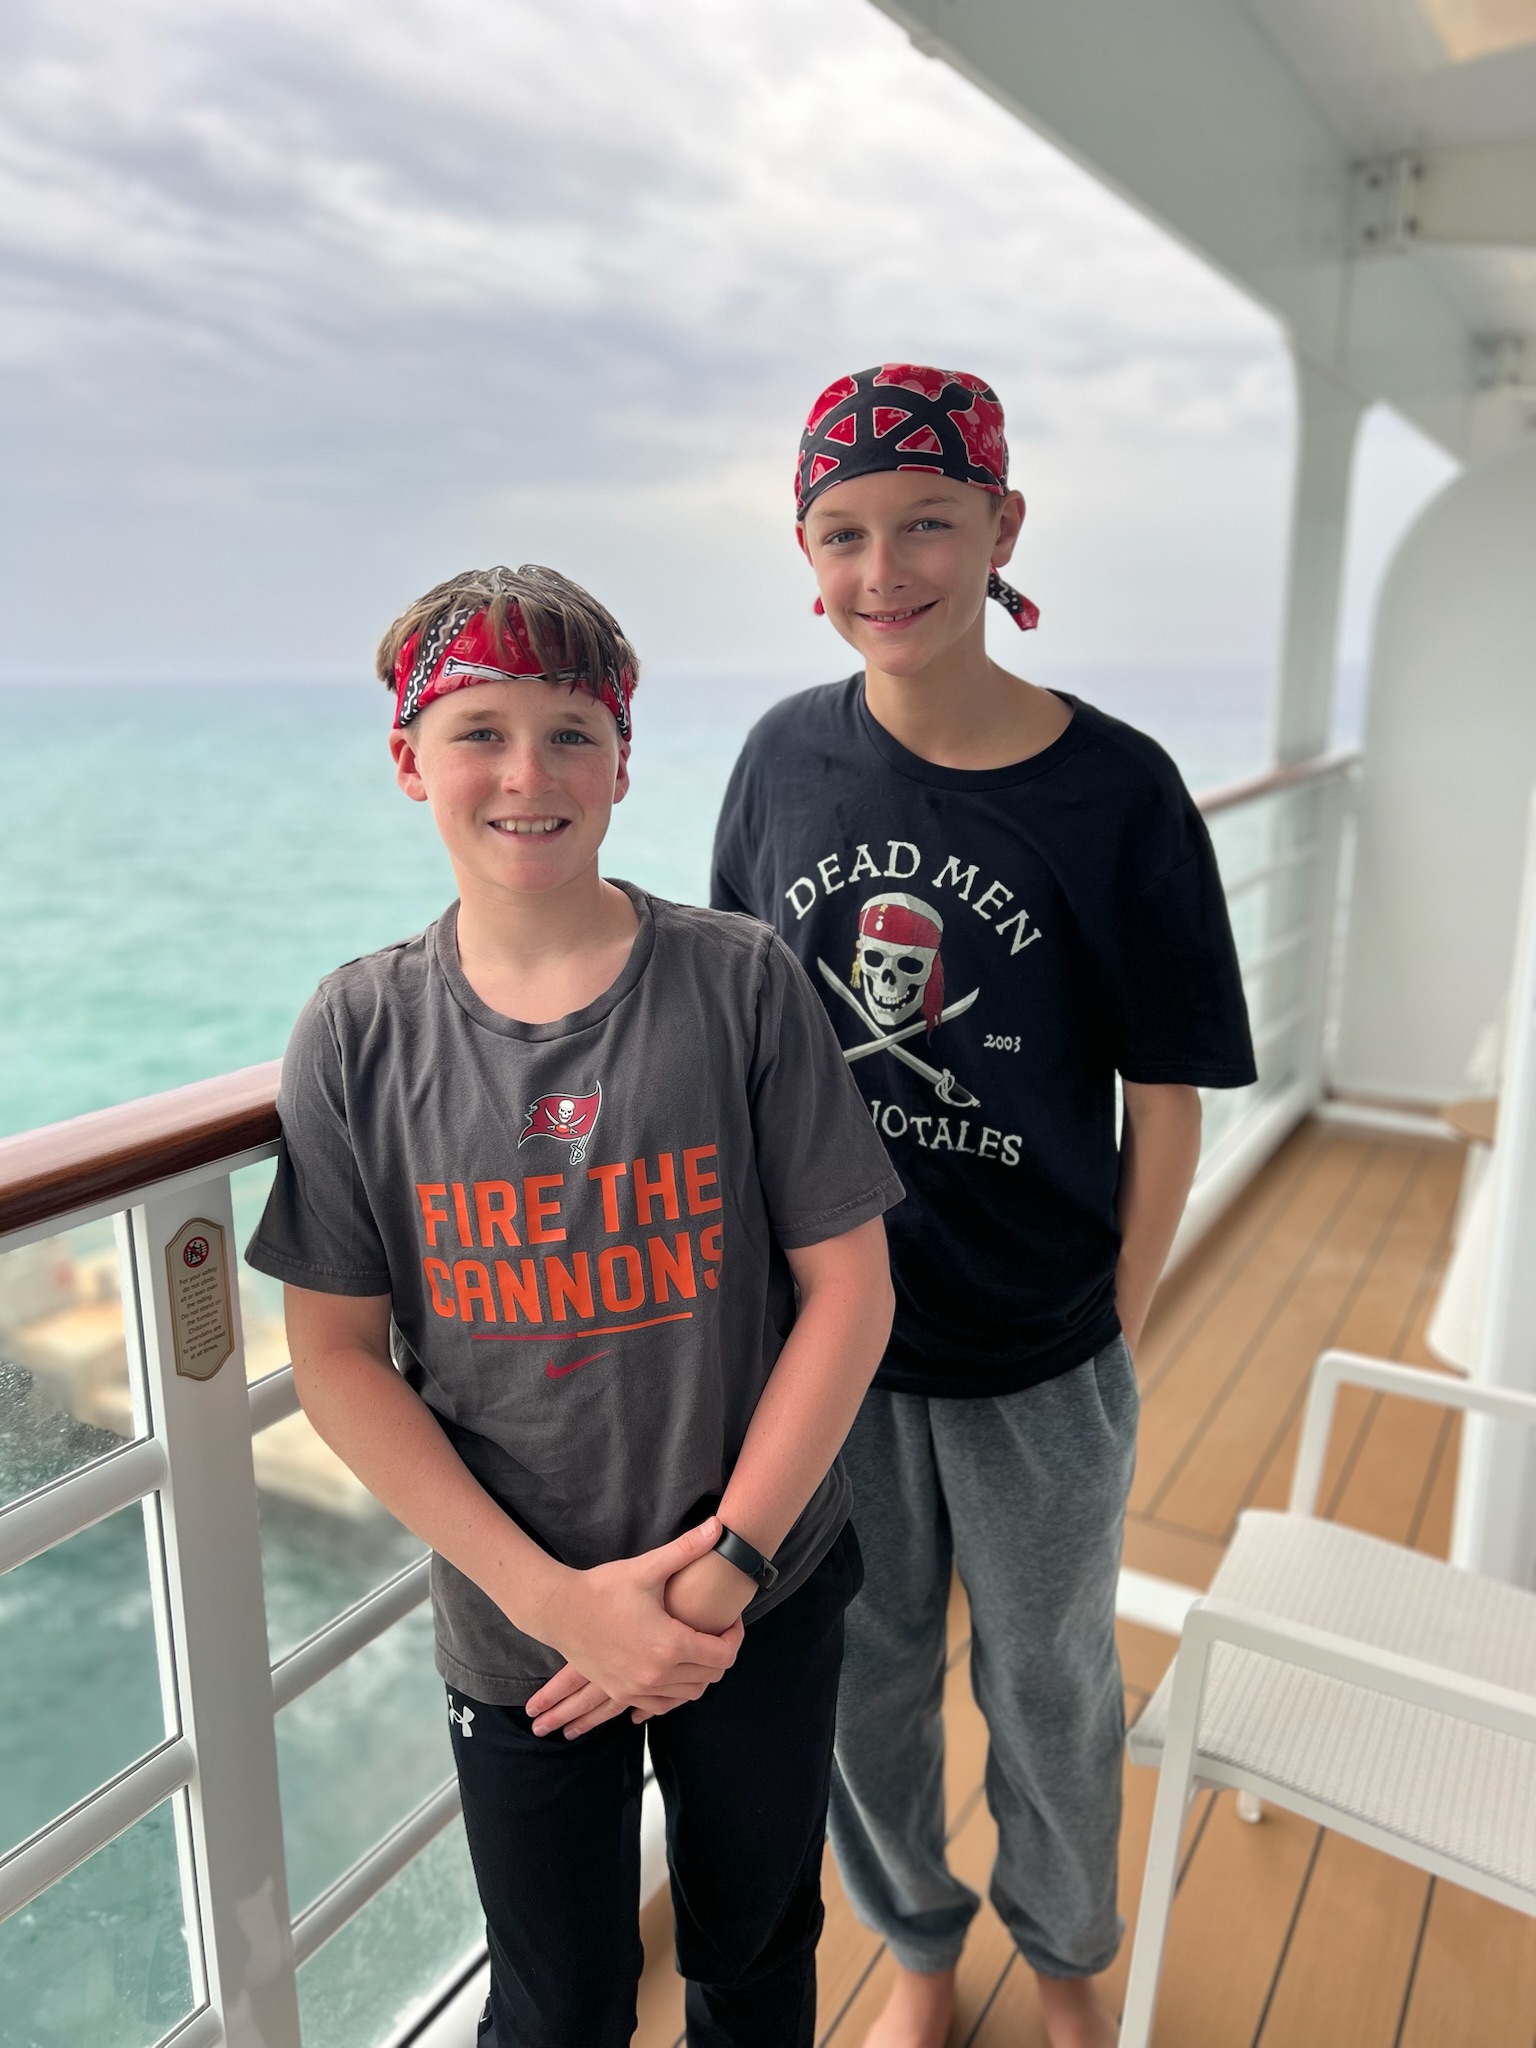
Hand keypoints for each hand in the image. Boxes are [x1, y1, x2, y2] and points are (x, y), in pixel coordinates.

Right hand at [522, 1517, 742, 1738]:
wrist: (559, 1611)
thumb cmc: (603, 1588)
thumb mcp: (647, 1567)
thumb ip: (687, 1549)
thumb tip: (719, 1526)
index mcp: (669, 1644)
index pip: (724, 1655)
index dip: (735, 1636)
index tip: (729, 1620)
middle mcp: (657, 1674)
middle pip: (711, 1677)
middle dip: (721, 1653)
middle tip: (715, 1630)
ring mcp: (638, 1689)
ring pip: (689, 1695)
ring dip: (700, 1674)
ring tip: (696, 1646)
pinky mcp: (622, 1694)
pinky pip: (662, 1705)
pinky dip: (675, 1692)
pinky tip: (673, 1669)